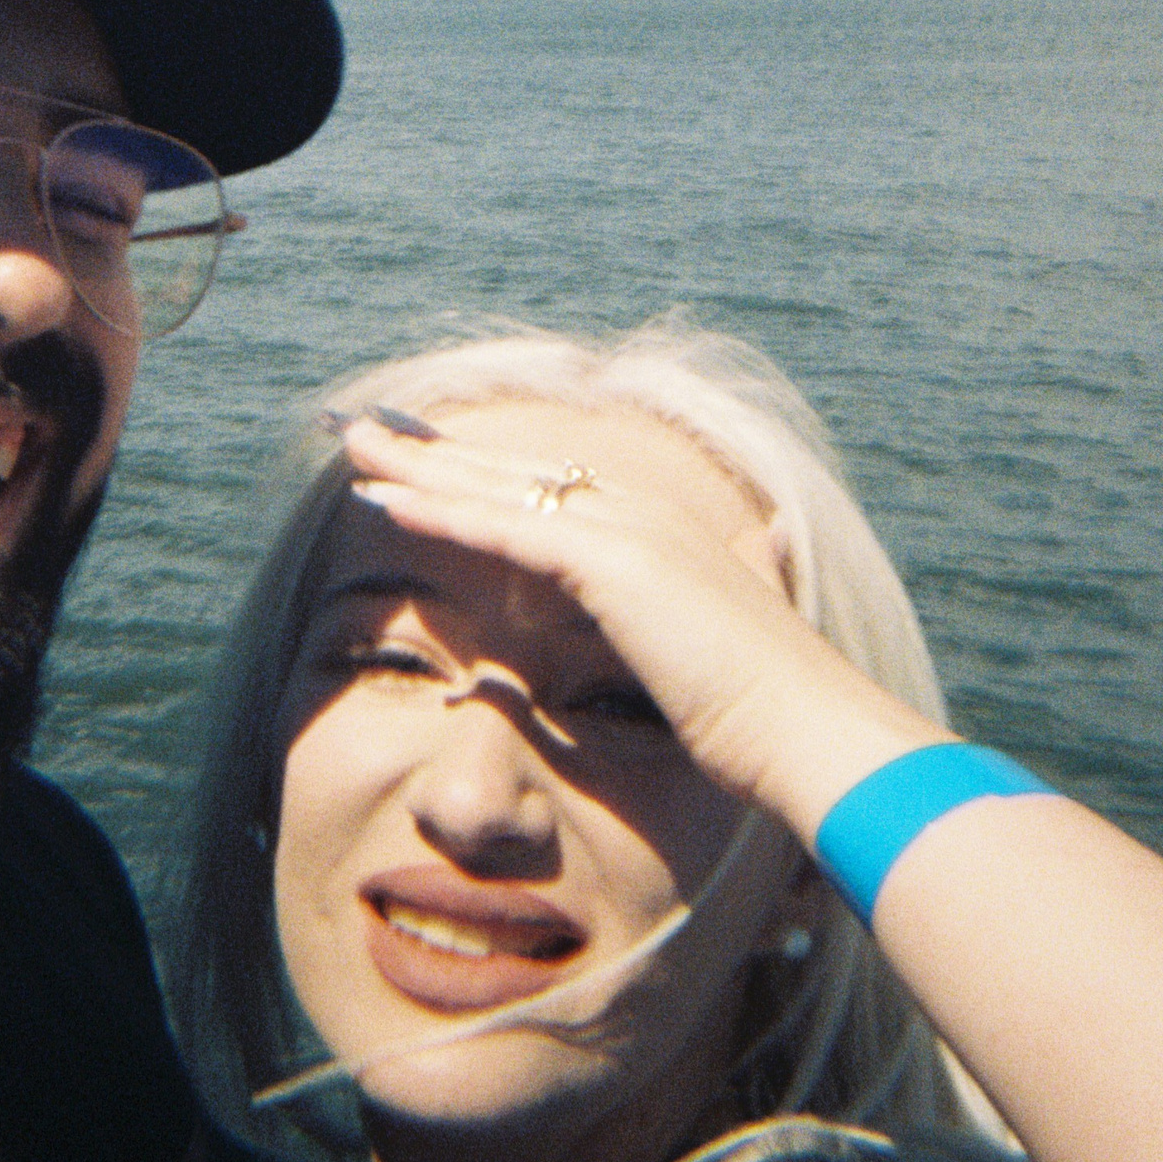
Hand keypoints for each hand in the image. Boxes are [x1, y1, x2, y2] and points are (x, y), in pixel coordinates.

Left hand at [334, 410, 940, 845]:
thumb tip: (770, 542)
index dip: (486, 469)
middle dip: (435, 449)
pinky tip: (387, 504)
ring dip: (417, 467)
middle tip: (365, 429)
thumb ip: (750, 578)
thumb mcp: (743, 633)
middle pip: (515, 471)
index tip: (428, 455)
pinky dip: (441, 512)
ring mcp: (630, 532)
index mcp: (665, 529)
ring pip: (498, 488)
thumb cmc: (774, 710)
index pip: (554, 485)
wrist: (811, 732)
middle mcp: (644, 513)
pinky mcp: (614, 565)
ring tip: (352, 447)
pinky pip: (505, 530)